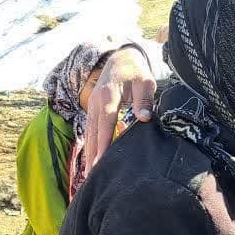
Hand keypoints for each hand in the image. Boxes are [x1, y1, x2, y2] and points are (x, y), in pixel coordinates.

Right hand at [85, 47, 155, 167]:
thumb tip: (145, 119)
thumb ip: (144, 100)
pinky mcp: (93, 110)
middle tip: (92, 176)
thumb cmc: (136, 72)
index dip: (103, 143)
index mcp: (108, 96)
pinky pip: (90, 130)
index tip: (101, 161)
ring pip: (89, 133)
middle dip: (92, 154)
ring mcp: (92, 106)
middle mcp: (96, 102)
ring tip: (88, 175)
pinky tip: (91, 161)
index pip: (105, 124)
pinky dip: (90, 145)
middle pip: (93, 133)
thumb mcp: (145, 82)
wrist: (121, 58)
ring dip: (89, 153)